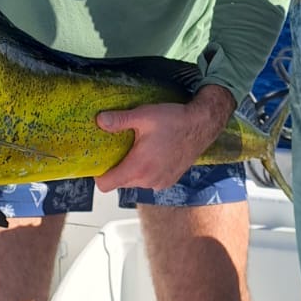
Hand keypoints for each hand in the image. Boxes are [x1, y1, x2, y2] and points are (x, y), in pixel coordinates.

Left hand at [96, 85, 233, 192]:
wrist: (202, 125)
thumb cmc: (174, 121)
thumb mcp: (143, 115)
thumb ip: (119, 120)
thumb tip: (99, 120)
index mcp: (138, 167)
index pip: (106, 185)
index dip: (98, 175)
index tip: (99, 161)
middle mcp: (148, 180)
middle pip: (119, 182)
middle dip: (117, 168)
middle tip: (120, 148)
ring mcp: (159, 183)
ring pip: (134, 181)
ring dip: (133, 169)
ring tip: (139, 149)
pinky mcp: (168, 181)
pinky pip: (148, 181)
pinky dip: (146, 171)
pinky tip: (152, 154)